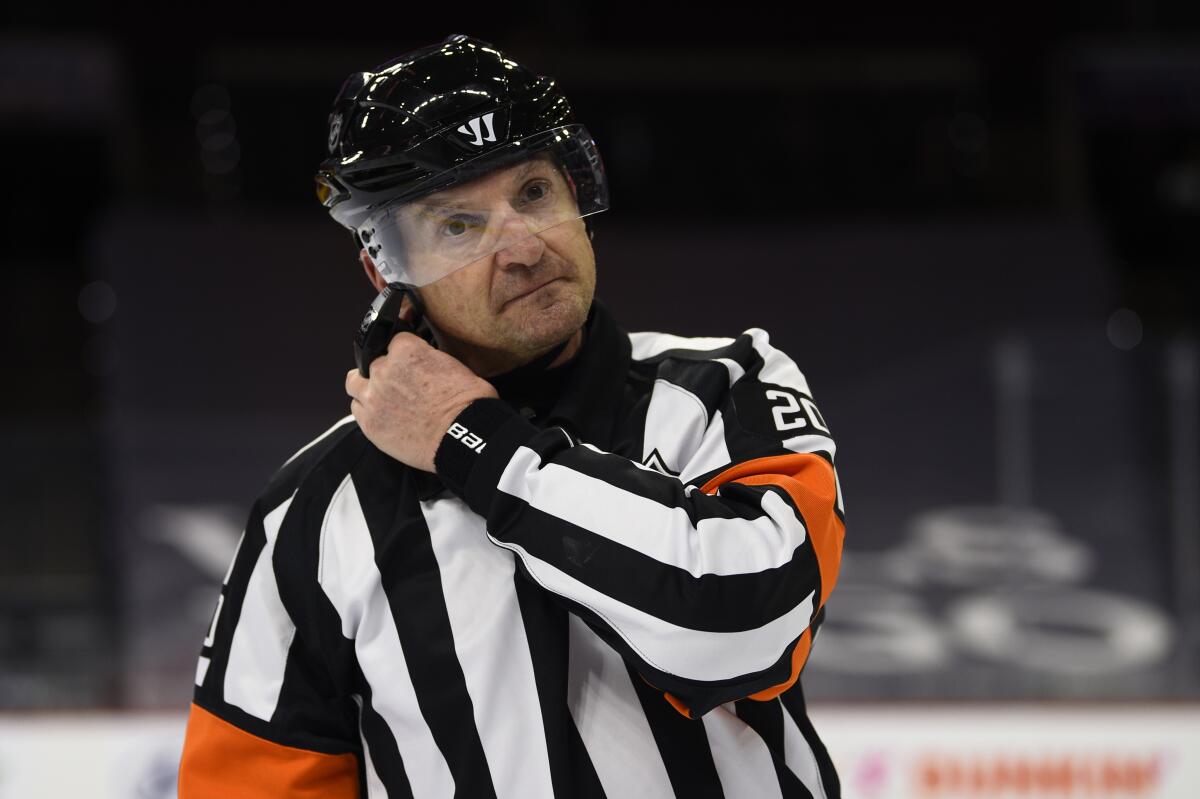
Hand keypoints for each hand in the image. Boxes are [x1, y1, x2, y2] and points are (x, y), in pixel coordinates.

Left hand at [345, 299, 497, 471]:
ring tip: (382, 396)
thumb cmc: (468, 403)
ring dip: (366, 387)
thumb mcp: (454, 364)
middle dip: (384, 369)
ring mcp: (373, 397)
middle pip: (370, 361)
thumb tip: (427, 362)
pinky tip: (382, 415)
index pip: (393, 339)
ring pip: (354, 384)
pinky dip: (367, 410)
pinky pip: (357, 410)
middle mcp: (384, 370)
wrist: (464, 436)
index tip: (409, 360)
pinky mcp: (370, 423)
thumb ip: (430, 358)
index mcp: (406, 350)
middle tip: (399, 382)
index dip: (403, 351)